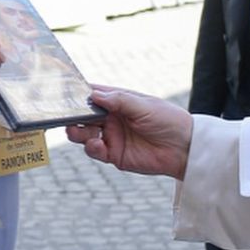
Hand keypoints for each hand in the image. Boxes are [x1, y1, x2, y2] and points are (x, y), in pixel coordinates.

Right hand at [66, 86, 192, 179]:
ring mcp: (111, 136)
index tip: (64, 93)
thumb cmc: (168, 120)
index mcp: (118, 102)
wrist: (184, 149)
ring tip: (79, 132)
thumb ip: (118, 100)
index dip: (78, 94)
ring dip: (77, 132)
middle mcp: (111, 118)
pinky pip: (94, 151)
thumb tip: (93, 93)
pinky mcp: (114, 155)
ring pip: (83, 133)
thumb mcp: (144, 105)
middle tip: (66, 116)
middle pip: (83, 115)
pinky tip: (97, 144)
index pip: (93, 95)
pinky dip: (91, 147)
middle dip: (72, 116)